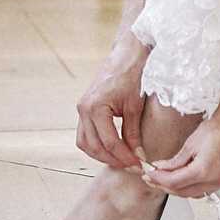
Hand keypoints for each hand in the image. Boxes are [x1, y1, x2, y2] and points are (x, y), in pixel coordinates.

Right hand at [75, 36, 151, 170]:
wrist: (127, 54)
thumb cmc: (133, 74)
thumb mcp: (135, 106)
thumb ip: (133, 132)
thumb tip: (137, 155)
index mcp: (95, 107)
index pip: (109, 142)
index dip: (124, 156)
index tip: (138, 164)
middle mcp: (83, 109)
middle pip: (94, 146)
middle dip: (112, 159)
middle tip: (130, 166)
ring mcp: (81, 108)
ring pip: (85, 143)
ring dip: (101, 155)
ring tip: (121, 161)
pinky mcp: (84, 108)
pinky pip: (85, 133)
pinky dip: (96, 144)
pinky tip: (111, 149)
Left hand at [140, 102, 219, 198]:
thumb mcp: (192, 142)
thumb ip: (176, 160)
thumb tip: (161, 169)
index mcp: (203, 170)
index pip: (174, 182)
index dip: (158, 180)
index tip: (149, 174)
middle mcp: (215, 180)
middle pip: (184, 192)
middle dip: (166, 186)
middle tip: (153, 179)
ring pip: (195, 193)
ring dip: (180, 188)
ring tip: (167, 179)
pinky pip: (207, 189)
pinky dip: (194, 186)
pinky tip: (186, 178)